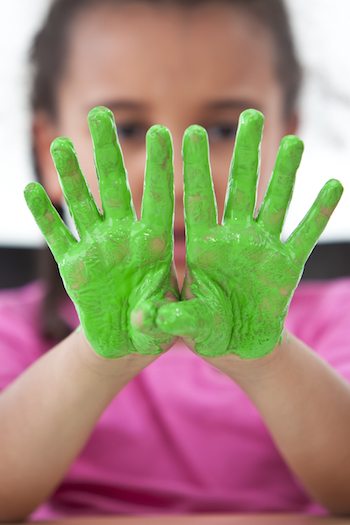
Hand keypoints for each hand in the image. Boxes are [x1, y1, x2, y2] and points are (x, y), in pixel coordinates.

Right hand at [25, 106, 178, 357]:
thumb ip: (162, 319)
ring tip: (63, 144)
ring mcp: (96, 249)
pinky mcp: (73, 267)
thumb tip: (145, 316)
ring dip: (71, 176)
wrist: (126, 340)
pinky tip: (31, 190)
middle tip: (101, 114)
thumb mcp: (169, 326)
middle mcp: (123, 238)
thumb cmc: (158, 329)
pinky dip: (43, 217)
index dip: (160, 168)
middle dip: (108, 152)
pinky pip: (56, 237)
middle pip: (115, 188)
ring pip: (82, 205)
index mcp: (155, 246)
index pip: (158, 201)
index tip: (163, 133)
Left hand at [156, 109, 342, 358]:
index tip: (189, 132)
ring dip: (285, 174)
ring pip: (275, 203)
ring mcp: (262, 250)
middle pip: (240, 189)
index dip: (194, 169)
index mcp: (202, 247)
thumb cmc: (203, 329)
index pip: (198, 201)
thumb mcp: (185, 326)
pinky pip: (305, 236)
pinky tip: (332, 186)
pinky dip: (318, 214)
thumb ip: (172, 319)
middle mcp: (233, 240)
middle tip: (248, 117)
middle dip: (244, 154)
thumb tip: (151, 318)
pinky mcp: (287, 267)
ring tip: (293, 141)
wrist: (235, 344)